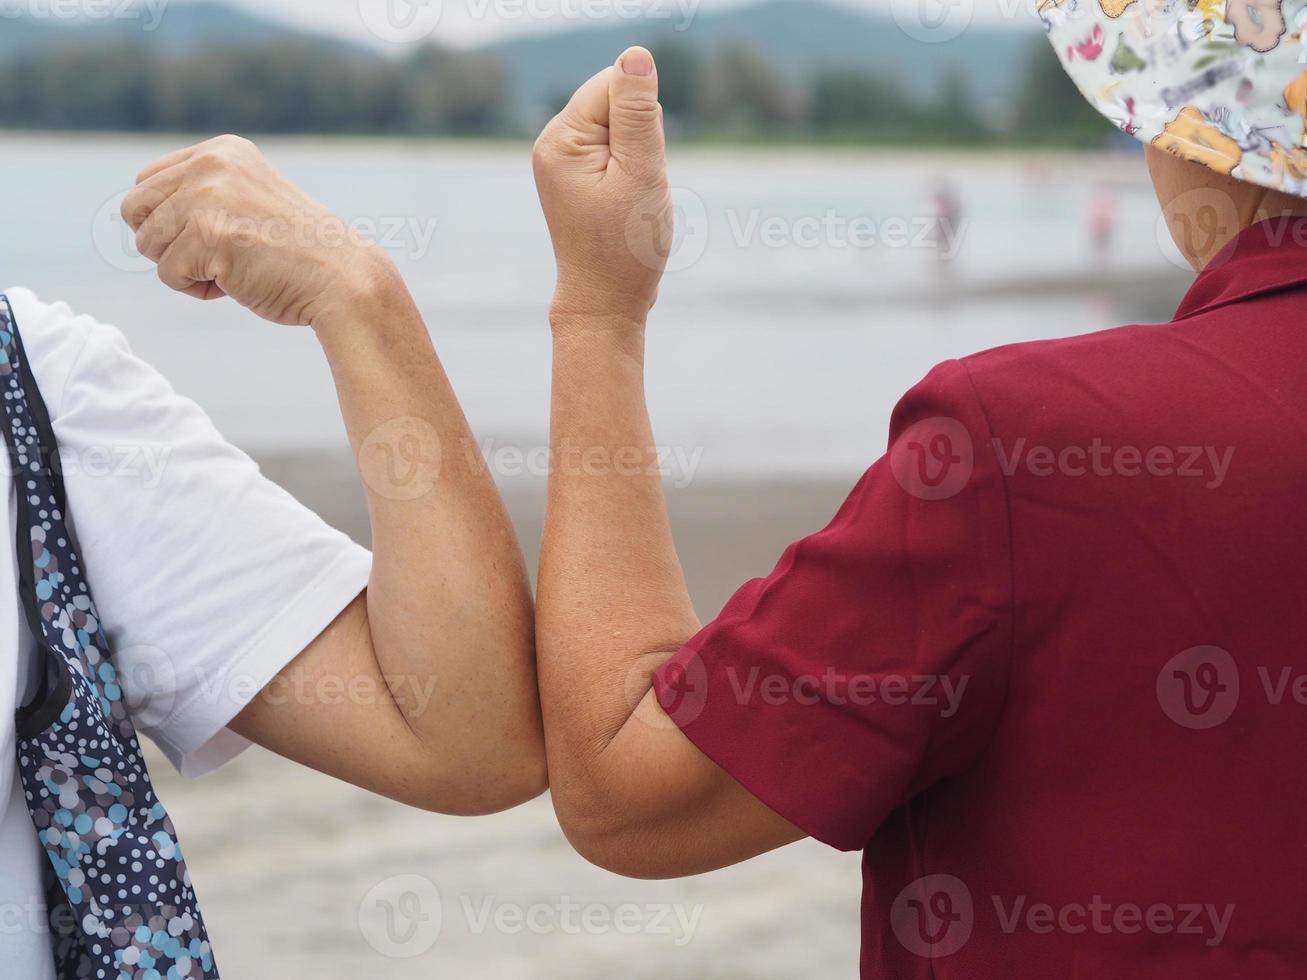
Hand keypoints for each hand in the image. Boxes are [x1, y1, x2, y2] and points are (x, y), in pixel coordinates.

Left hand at [122, 135, 394, 327]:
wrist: (342, 280)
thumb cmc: (297, 253)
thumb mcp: (245, 201)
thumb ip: (199, 195)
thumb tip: (131, 211)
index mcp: (221, 151)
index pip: (147, 182)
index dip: (170, 221)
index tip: (217, 237)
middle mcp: (210, 164)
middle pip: (136, 210)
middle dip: (167, 243)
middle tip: (216, 256)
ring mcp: (206, 197)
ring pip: (147, 244)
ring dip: (184, 268)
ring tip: (232, 268)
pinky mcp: (205, 235)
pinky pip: (168, 274)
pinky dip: (198, 289)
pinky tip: (238, 282)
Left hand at [533, 47, 671, 328]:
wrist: (606, 304)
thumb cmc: (625, 246)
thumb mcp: (641, 174)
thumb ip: (639, 112)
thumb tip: (635, 56)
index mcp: (560, 139)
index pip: (615, 85)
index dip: (644, 123)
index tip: (637, 170)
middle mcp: (552, 143)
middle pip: (617, 102)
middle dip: (642, 139)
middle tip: (635, 190)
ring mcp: (562, 160)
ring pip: (622, 128)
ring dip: (640, 157)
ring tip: (631, 200)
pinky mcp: (577, 175)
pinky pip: (618, 150)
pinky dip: (633, 171)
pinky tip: (626, 204)